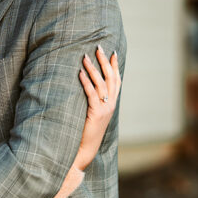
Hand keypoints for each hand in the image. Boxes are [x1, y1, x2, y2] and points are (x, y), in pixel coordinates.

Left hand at [74, 45, 121, 170]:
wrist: (85, 150)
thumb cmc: (85, 132)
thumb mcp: (93, 114)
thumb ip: (94, 102)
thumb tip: (87, 87)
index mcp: (112, 104)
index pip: (117, 81)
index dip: (115, 66)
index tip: (112, 52)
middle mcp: (111, 105)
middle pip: (111, 78)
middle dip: (104, 62)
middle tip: (98, 47)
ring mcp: (105, 109)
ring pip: (101, 84)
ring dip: (93, 69)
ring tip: (85, 57)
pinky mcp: (96, 114)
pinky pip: (91, 94)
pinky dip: (86, 82)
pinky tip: (80, 73)